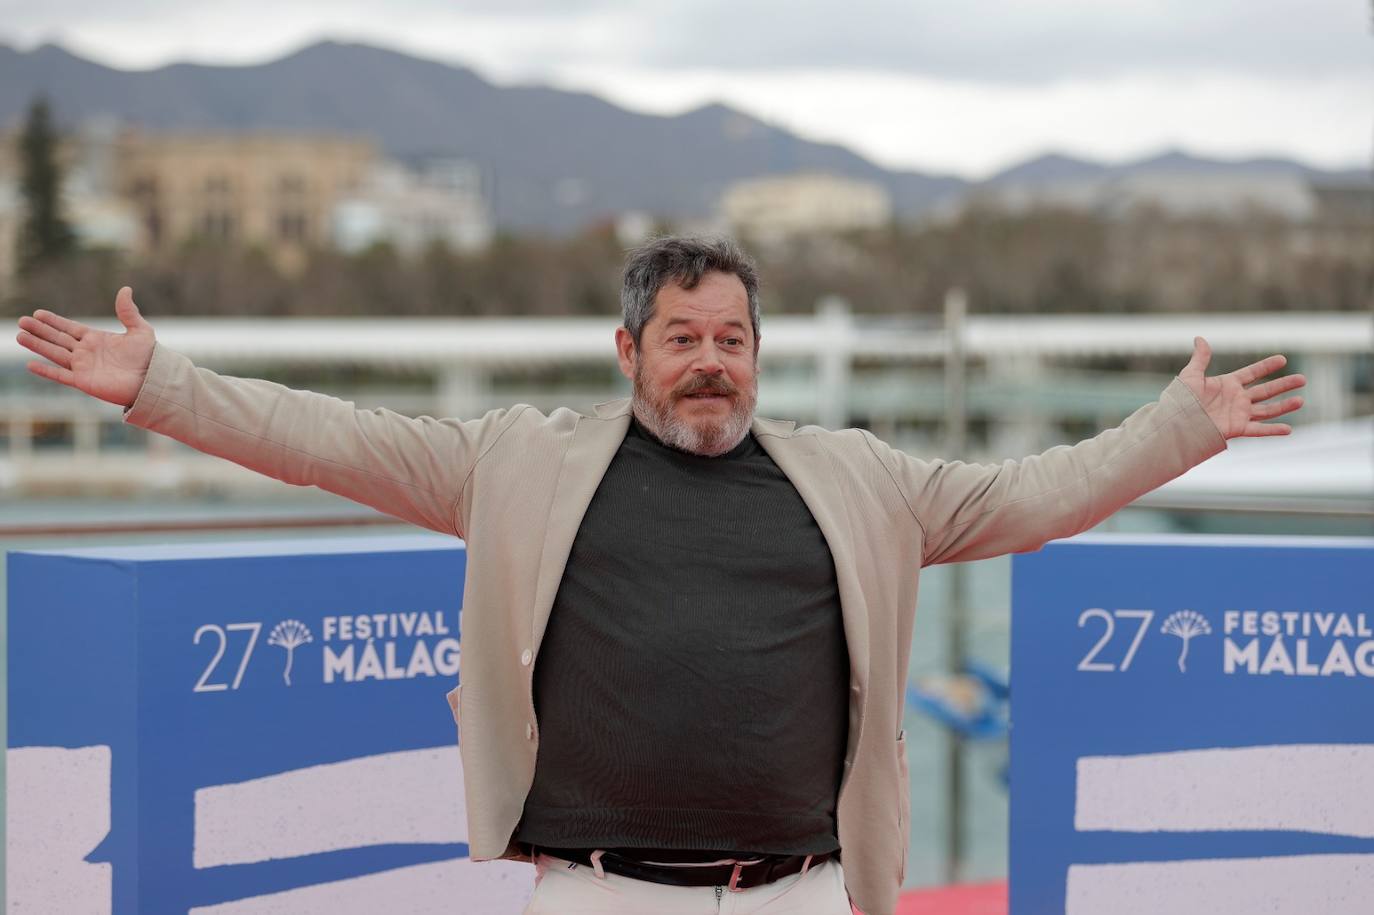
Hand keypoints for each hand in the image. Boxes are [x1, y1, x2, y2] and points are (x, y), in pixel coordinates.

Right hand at [16, 286, 155, 407]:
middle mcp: (86, 352)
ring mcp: (83, 367)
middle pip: (58, 339)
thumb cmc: (149, 357)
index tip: (38, 313)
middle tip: (21, 321)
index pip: (69, 328)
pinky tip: (30, 364)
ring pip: (54, 354)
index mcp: (96, 339)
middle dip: (39, 330)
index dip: (53, 321)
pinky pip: (60, 375)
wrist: (154, 380)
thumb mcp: (140, 330)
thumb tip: (125, 289)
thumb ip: (128, 312)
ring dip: (37, 345)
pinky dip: (46, 371)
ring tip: (19, 336)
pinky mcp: (84, 382)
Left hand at [1178, 336, 1304, 439]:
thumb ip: (1200, 358)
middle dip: (1284, 385)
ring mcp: (1238, 414)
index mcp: (1227, 385)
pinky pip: (1258, 430)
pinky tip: (1289, 429)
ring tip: (1301, 400)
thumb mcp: (1191, 376)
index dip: (1266, 366)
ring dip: (1284, 406)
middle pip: (1265, 391)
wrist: (1176, 422)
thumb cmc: (1181, 399)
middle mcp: (1236, 399)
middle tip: (1303, 379)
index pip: (1251, 373)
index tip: (1283, 359)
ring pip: (1266, 410)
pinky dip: (1273, 430)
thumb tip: (1199, 338)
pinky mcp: (1237, 429)